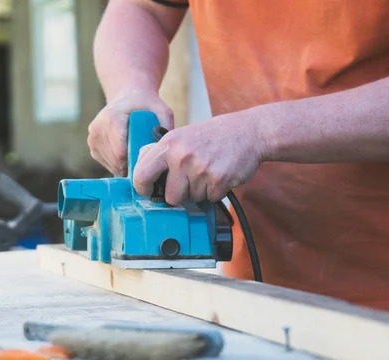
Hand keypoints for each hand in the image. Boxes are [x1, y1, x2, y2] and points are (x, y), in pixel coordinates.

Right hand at [88, 89, 173, 175]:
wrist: (128, 97)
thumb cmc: (146, 105)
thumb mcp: (161, 110)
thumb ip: (166, 126)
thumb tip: (164, 149)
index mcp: (112, 118)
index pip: (121, 152)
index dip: (137, 161)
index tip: (149, 159)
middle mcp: (97, 128)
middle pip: (116, 161)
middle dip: (133, 165)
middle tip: (146, 159)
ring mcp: (92, 137)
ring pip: (112, 164)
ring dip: (126, 165)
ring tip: (138, 154)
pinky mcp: (92, 144)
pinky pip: (107, 163)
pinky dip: (119, 163)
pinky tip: (128, 153)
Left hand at [133, 111, 266, 204]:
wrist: (249, 131)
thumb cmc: (213, 136)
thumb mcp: (181, 135)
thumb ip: (162, 153)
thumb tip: (139, 171)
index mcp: (168, 144)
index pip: (142, 174)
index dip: (144, 189)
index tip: (150, 192)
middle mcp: (181, 156)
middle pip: (171, 197)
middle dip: (181, 194)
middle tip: (191, 180)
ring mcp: (200, 169)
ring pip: (192, 198)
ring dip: (201, 191)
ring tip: (208, 171)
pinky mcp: (218, 179)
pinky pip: (210, 198)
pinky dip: (216, 191)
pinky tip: (220, 174)